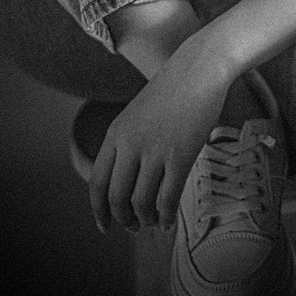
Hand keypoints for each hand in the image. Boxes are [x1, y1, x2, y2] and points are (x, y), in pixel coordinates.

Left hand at [88, 36, 231, 232]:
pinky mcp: (180, 156)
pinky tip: (170, 220)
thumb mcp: (136, 114)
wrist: (199, 69)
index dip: (98, 210)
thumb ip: (126, 143)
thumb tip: (124, 181)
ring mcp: (155, 150)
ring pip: (141, 203)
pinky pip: (168, 199)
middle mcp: (130, 144)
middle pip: (116, 198)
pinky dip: (166, 216)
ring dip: (146, 220)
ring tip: (154, 221)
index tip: (104, 225)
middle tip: (134, 226)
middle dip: (123, 219)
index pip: (97, 183)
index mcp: (115, 133)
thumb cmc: (171, 91)